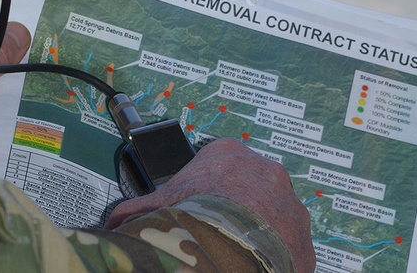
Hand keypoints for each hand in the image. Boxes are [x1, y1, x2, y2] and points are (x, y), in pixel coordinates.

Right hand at [107, 138, 314, 272]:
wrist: (231, 245)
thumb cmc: (194, 216)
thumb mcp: (158, 207)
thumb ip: (136, 208)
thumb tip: (112, 220)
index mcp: (230, 155)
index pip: (222, 167)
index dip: (209, 194)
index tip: (203, 213)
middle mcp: (265, 172)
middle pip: (251, 193)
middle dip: (238, 214)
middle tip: (221, 238)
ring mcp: (288, 205)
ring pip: (274, 220)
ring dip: (261, 237)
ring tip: (239, 258)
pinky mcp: (303, 239)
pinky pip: (290, 250)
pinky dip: (275, 262)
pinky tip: (254, 270)